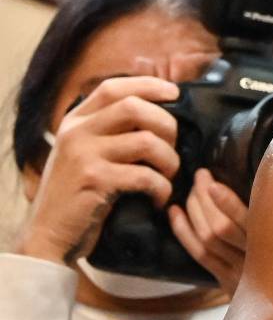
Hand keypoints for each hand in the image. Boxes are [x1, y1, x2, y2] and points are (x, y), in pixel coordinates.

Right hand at [17, 76, 179, 265]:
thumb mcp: (84, 154)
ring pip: (147, 141)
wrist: (49, 234)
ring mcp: (83, 155)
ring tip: (169, 177)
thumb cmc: (78, 194)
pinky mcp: (94, 180)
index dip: (147, 85)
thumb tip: (157, 113)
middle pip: (134, 107)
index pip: (113, 87)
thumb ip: (108, 132)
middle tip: (173, 149)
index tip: (175, 93)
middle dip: (167, 125)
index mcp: (75, 122)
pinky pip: (145, 176)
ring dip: (170, 160)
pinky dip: (162, 188)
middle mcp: (76, 132)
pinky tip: (159, 199)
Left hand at [168, 168, 248, 292]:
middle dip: (204, 199)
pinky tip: (176, 214)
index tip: (213, 185)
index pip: (247, 226)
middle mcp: (256, 261)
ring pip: (207, 240)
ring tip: (191, 190)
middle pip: (219, 230)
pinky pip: (200, 255)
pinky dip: (184, 233)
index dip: (227, 205)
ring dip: (194, 211)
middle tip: (201, 175)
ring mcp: (239, 273)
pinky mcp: (227, 282)